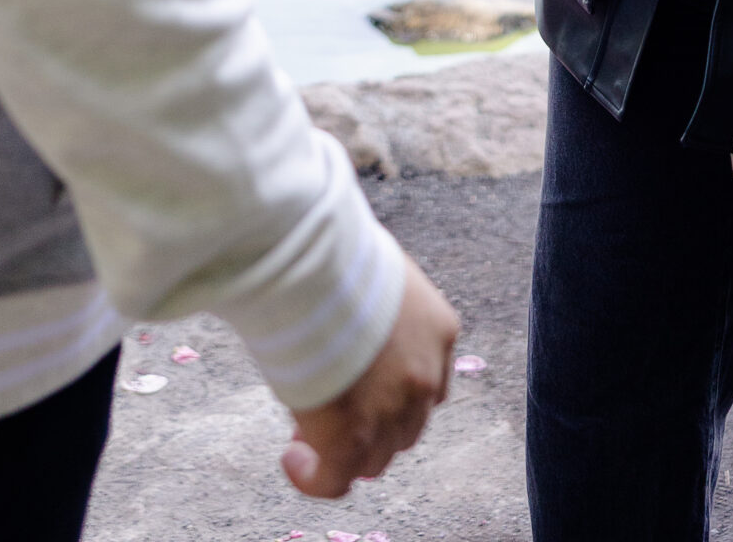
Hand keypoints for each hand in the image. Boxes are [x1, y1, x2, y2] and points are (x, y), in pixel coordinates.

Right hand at [280, 255, 458, 498]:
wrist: (315, 263)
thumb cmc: (333, 252)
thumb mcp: (372, 274)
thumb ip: (373, 308)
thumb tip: (345, 318)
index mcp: (438, 330)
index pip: (426, 380)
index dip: (392, 392)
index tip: (358, 385)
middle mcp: (427, 375)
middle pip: (407, 424)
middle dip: (371, 425)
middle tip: (331, 412)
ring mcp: (394, 410)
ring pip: (376, 457)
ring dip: (345, 451)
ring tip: (306, 437)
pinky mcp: (353, 437)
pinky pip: (336, 480)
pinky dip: (315, 478)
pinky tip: (293, 462)